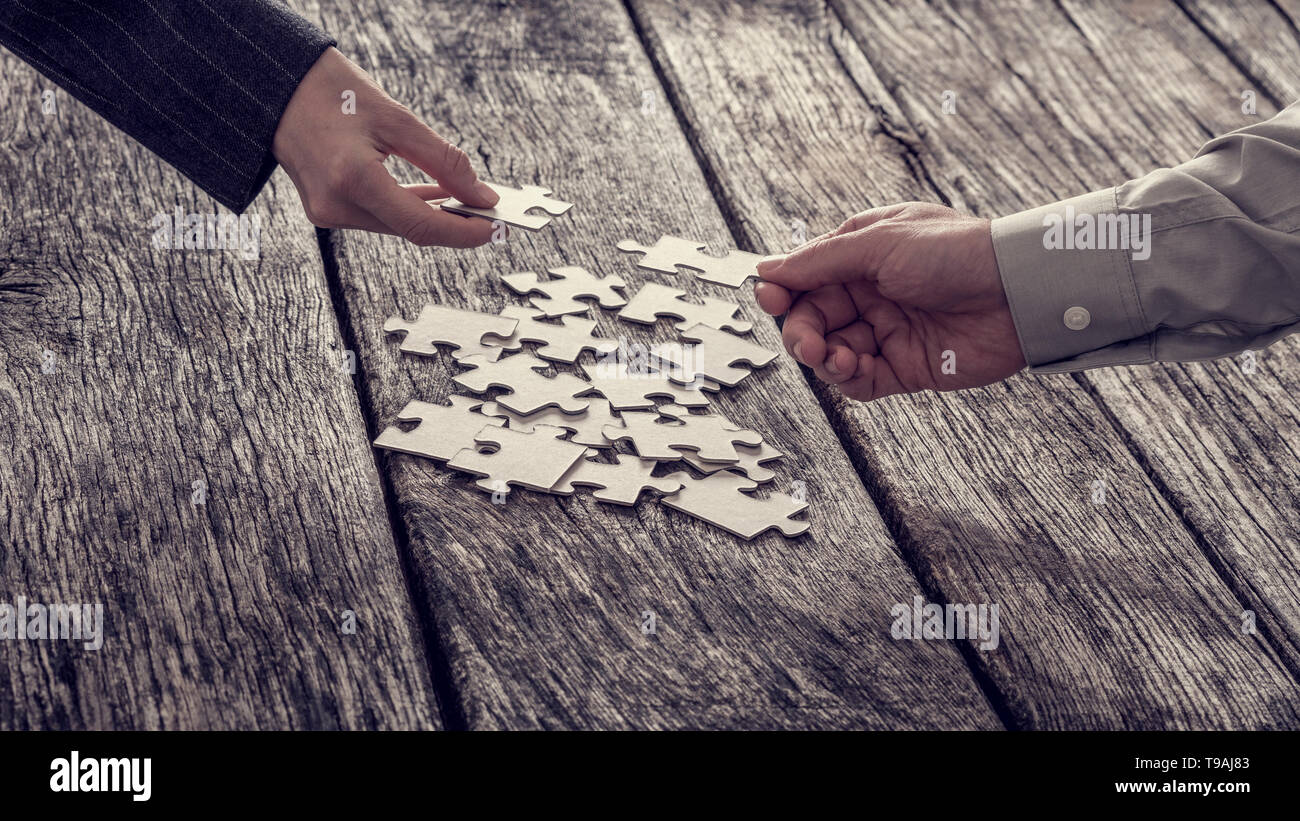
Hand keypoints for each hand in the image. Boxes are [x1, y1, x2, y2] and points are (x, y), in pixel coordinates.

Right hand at [272, 47, 496, 246]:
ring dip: (433, 216)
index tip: (496, 228)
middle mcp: (336, 205)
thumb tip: (481, 194)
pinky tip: (435, 198)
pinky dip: (408, 209)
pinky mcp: (325, 210)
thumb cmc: (332, 93)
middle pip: (411, 230)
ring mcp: (327, 212)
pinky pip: (378, 217)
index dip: (464, 232)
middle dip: (454, 224)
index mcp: (353, 179)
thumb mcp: (398, 119)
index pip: (422, 225)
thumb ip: (444, 161)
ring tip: (467, 201)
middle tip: (490, 211)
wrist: (279, 87)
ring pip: (396, 226)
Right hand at [755, 202, 1025, 400]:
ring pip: (832, 353)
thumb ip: (820, 261)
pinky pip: (860, 381)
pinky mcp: (905, 367)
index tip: (769, 298)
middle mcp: (871, 294)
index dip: (783, 291)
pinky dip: (848, 379)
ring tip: (833, 358)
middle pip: (813, 320)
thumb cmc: (957, 252)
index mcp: (863, 256)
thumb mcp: (879, 243)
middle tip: (807, 342)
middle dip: (802, 332)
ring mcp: (887, 332)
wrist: (1018, 291)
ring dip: (823, 358)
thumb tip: (769, 268)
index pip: (806, 279)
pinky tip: (853, 368)